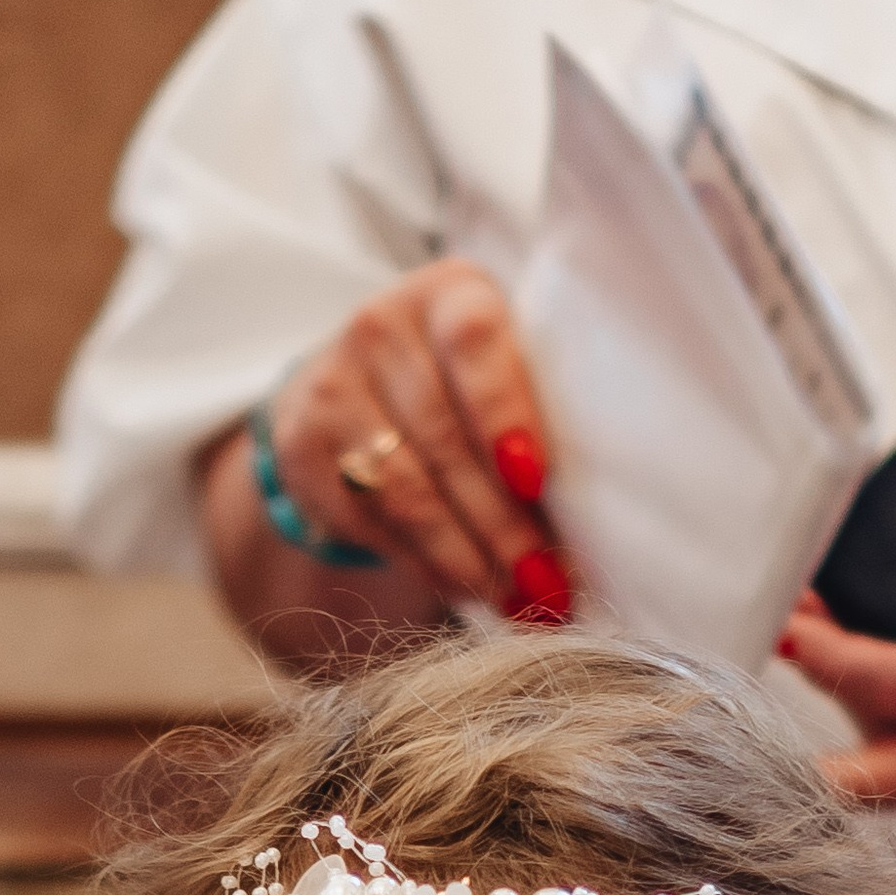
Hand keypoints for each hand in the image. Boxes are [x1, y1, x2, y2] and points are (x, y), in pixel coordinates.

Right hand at [265, 259, 569, 621]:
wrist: (355, 389)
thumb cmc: (462, 386)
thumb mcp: (503, 371)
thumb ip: (538, 420)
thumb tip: (593, 527)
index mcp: (451, 294)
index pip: (475, 342)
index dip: (505, 412)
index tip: (535, 480)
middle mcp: (382, 327)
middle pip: (445, 438)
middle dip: (504, 523)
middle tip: (548, 583)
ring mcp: (332, 385)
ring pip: (405, 490)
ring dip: (467, 557)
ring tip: (516, 600)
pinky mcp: (303, 448)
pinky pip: (371, 520)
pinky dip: (427, 565)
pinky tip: (467, 590)